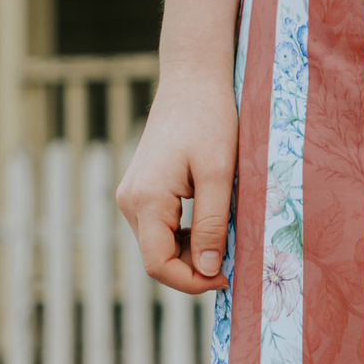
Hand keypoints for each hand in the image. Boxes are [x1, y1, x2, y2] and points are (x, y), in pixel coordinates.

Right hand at [116, 66, 236, 294]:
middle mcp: (129, 201)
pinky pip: (159, 228)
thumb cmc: (210, 120)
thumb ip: (212, 223)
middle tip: (234, 259)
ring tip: (227, 238)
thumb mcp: (219, 174)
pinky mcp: (141, 190)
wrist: (192, 81)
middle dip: (194, 268)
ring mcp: (132, 195)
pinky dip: (185, 236)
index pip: (158, 265)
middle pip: (156, 259)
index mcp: (146, 200)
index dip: (192, 282)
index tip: (228, 277)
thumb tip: (209, 268)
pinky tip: (212, 225)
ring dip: (191, 253)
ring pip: (158, 246)